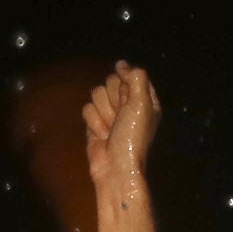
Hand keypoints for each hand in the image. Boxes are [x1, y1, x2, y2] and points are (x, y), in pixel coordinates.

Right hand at [82, 63, 158, 194]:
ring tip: (111, 130)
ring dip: (103, 113)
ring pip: (97, 93)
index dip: (126, 87)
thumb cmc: (132, 137)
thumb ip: (135, 77)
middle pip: (111, 81)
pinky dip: (93, 122)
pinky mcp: (95, 121)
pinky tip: (102, 135)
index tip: (128, 101)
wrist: (115, 167)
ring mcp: (110, 112)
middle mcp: (128, 103)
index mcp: (145, 98)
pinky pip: (87, 108)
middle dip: (113, 100)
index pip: (130, 74)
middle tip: (120, 118)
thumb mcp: (142, 103)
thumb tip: (121, 64)